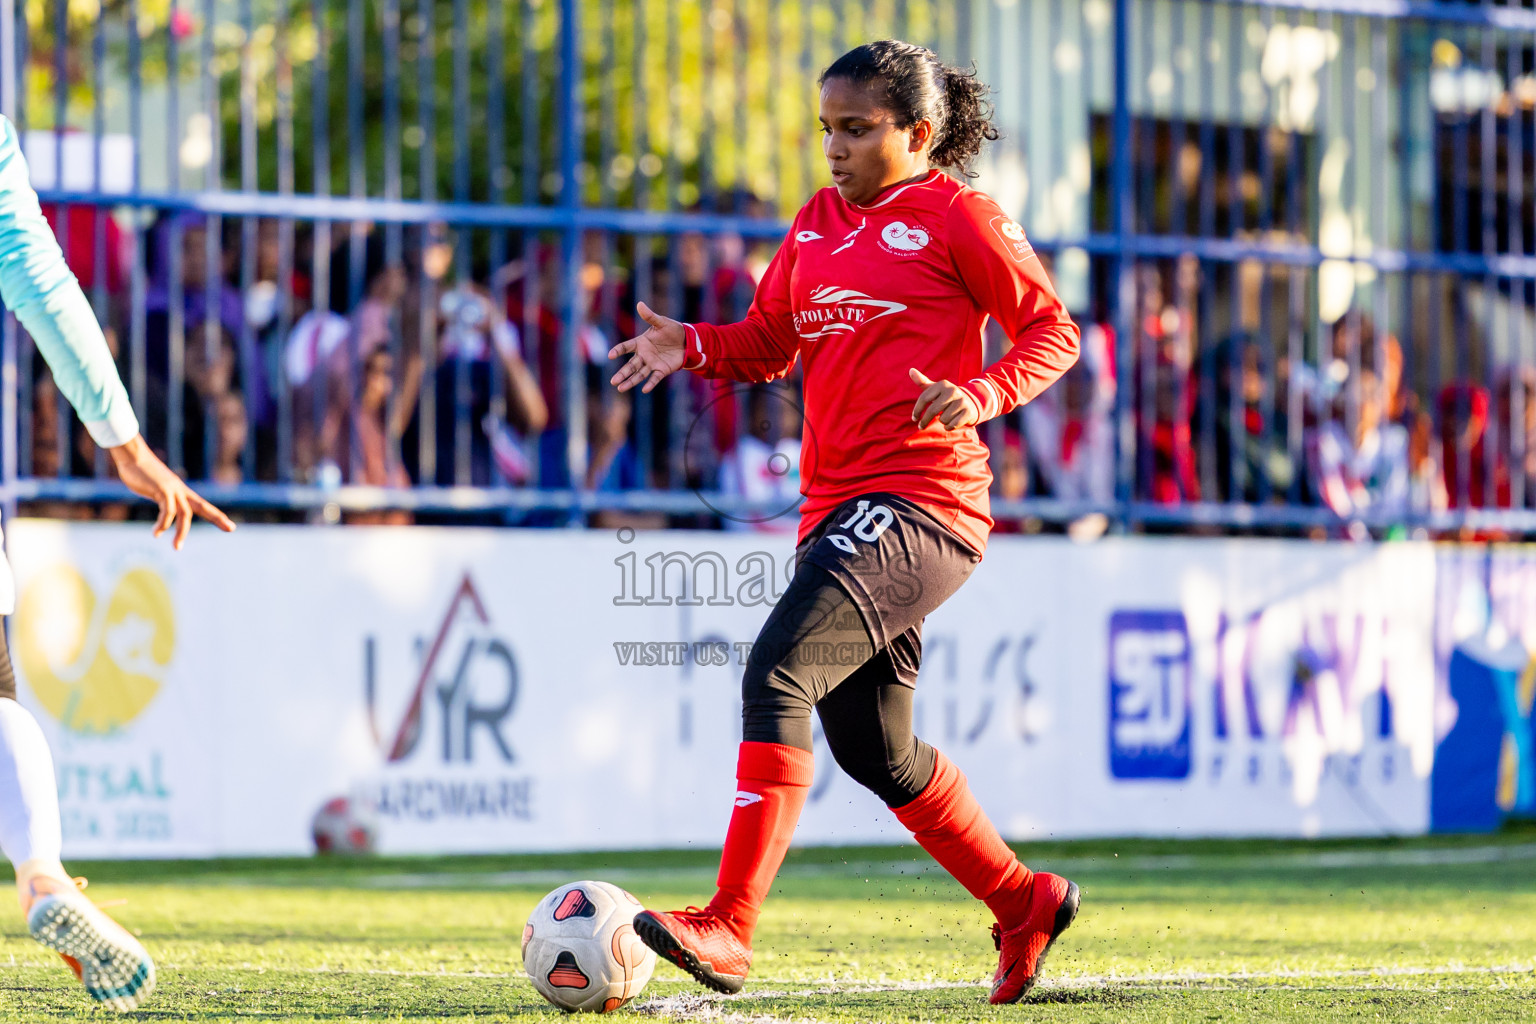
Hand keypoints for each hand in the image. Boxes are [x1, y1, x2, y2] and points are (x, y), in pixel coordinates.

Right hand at [108, 435, 235, 549]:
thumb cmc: (141, 472)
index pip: (203, 505)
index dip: (216, 516)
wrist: (132, 456)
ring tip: (177, 547)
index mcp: (181, 491)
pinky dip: (163, 524)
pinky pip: (167, 511)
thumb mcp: (155, 488)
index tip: (230, 526)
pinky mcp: (162, 490)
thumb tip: (164, 508)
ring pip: (185, 514)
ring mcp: (173, 489)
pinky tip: (156, 533)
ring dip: (181, 533)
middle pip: (203, 506)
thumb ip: (162, 498)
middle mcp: (181, 490)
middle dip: (218, 518)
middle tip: (231, 529)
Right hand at [608, 302, 688, 393]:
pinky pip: (655, 377)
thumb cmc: (672, 329)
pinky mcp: (662, 369)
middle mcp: (644, 355)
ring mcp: (652, 363)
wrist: (687, 340)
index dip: (618, 350)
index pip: (626, 347)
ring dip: (631, 381)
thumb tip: (640, 304)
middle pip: (630, 365)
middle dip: (622, 373)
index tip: (610, 355)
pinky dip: (650, 383)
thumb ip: (650, 316)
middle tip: (613, 382)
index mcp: (641, 342)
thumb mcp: (661, 322)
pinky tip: (644, 390)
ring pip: (639, 374)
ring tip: (621, 388)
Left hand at [909, 368, 981, 429]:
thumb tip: (910, 370)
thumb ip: (922, 381)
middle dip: (925, 421)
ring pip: (943, 419)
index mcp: (942, 384)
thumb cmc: (946, 397)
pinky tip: (951, 422)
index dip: (917, 410)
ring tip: (945, 417)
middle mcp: (953, 391)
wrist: (970, 402)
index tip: (914, 418)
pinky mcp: (968, 412)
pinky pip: (952, 425)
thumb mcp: (935, 388)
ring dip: (942, 421)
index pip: (924, 398)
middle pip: (933, 410)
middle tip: (921, 426)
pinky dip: (949, 426)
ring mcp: (961, 401)